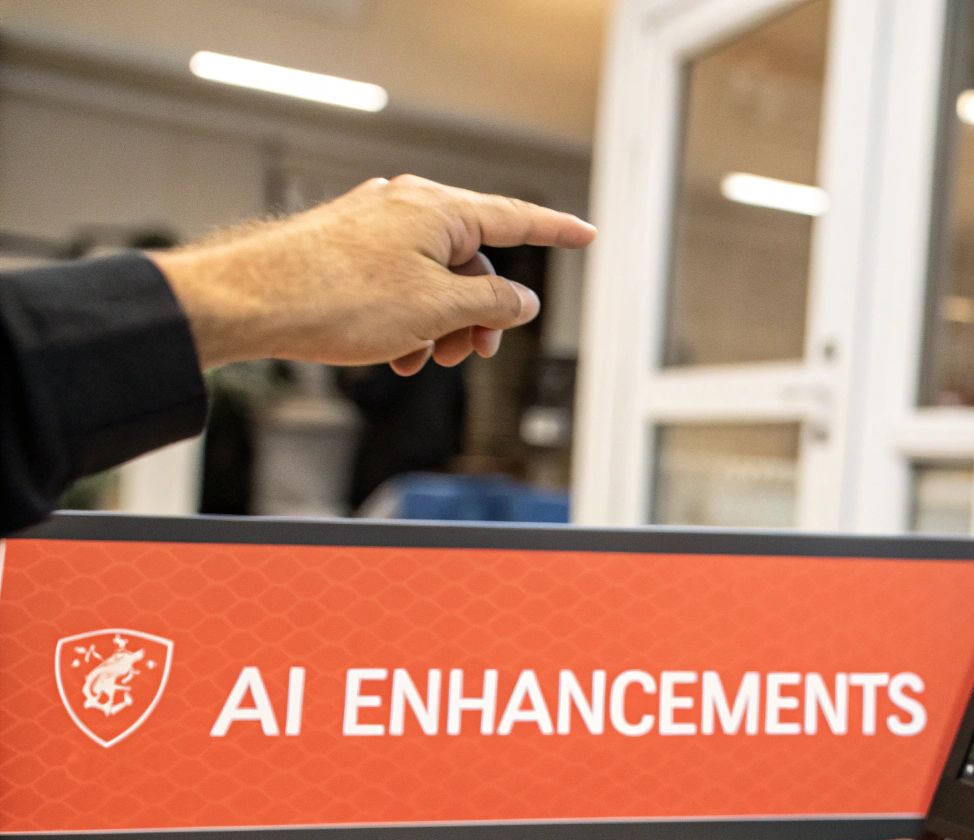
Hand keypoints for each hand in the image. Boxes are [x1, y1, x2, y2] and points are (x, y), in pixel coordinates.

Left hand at [148, 175, 595, 373]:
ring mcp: (373, 225)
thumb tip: (521, 303)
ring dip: (438, 324)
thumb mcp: (437, 309)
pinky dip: (406, 319)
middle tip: (469, 353)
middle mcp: (406, 206)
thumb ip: (494, 305)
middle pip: (472, 263)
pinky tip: (390, 352)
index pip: (515, 219)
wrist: (247, 302)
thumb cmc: (335, 297)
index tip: (586, 235)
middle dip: (477, 314)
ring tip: (418, 358)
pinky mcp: (346, 248)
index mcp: (437, 208)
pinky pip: (398, 284)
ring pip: (434, 280)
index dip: (556, 231)